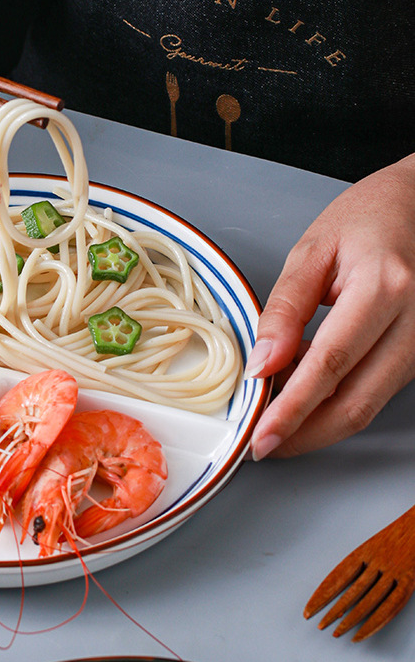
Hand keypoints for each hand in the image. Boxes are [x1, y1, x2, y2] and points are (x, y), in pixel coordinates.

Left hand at [246, 153, 414, 458]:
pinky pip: (376, 390)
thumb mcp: (313, 249)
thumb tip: (263, 363)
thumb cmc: (370, 216)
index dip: (292, 408)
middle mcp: (414, 322)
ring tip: (276, 416)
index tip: (262, 434)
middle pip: (356, 402)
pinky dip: (337, 400)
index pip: (330, 364)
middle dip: (305, 433)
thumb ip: (285, 307)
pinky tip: (306, 392)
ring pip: (368, 405)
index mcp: (384, 288)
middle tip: (263, 445)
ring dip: (318, 421)